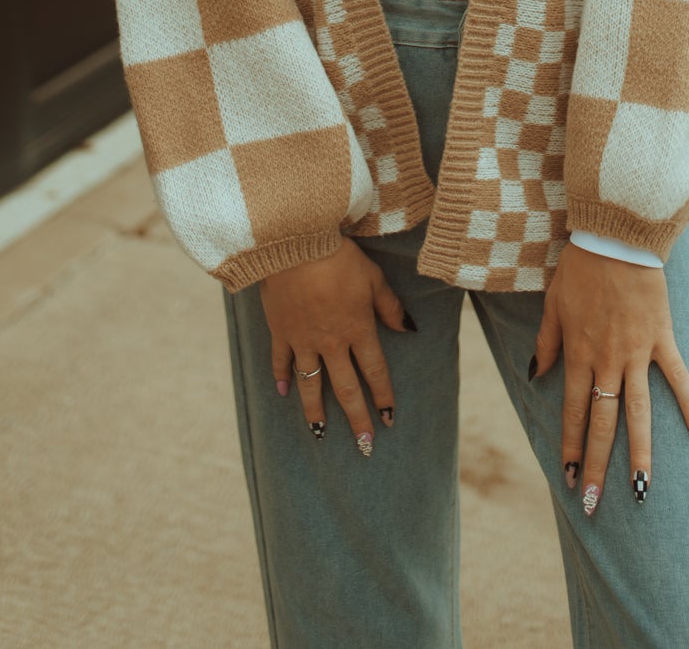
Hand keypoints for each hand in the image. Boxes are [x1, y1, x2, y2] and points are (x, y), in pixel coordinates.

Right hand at [256, 236, 413, 454]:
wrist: (296, 243)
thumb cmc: (339, 256)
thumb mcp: (373, 277)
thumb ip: (389, 306)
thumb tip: (408, 330)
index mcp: (357, 328)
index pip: (375, 372)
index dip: (384, 397)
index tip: (390, 419)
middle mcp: (331, 342)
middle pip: (346, 388)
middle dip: (357, 419)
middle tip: (364, 446)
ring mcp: (303, 339)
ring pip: (311, 384)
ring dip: (315, 411)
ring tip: (320, 434)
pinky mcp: (280, 331)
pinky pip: (280, 361)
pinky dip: (281, 377)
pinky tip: (282, 393)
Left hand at [531, 242, 688, 516]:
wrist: (616, 237)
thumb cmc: (580, 268)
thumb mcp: (553, 303)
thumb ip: (547, 341)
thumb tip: (536, 373)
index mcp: (578, 353)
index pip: (573, 411)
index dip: (572, 446)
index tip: (570, 478)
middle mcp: (606, 361)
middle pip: (603, 423)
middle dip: (598, 465)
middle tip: (594, 503)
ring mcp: (636, 353)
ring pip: (638, 412)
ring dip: (640, 454)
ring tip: (642, 491)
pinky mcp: (661, 339)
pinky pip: (677, 378)